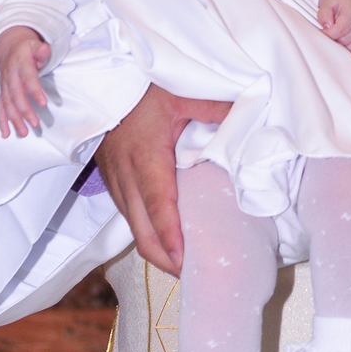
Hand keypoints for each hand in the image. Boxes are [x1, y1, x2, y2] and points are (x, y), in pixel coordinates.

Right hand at [0, 26, 50, 137]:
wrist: (9, 49)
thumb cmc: (26, 50)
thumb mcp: (35, 45)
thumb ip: (41, 50)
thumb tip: (45, 49)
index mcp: (20, 64)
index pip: (28, 78)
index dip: (34, 91)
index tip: (43, 103)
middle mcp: (10, 76)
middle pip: (16, 95)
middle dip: (24, 110)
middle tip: (35, 123)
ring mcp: (4, 85)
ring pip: (7, 104)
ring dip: (14, 120)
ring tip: (23, 133)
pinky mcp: (2, 92)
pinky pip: (0, 108)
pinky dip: (2, 121)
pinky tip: (6, 133)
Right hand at [95, 84, 232, 275]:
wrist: (101, 76)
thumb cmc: (143, 85)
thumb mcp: (183, 90)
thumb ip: (216, 108)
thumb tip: (248, 117)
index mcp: (147, 157)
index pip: (158, 207)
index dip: (170, 237)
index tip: (183, 262)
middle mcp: (126, 174)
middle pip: (141, 231)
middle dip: (164, 258)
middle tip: (191, 275)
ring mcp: (115, 178)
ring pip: (132, 225)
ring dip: (154, 246)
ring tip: (183, 260)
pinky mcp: (111, 177)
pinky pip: (126, 212)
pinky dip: (144, 229)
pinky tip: (164, 233)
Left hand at [318, 0, 350, 59]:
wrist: (349, 4)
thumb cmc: (339, 5)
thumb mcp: (328, 4)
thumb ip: (324, 14)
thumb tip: (326, 27)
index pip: (342, 28)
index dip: (329, 34)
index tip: (321, 34)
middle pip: (345, 40)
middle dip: (334, 40)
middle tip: (328, 36)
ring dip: (342, 48)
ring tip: (336, 39)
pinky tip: (345, 50)